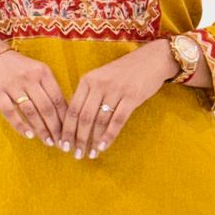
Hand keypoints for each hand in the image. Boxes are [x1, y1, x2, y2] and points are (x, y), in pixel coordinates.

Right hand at [0, 49, 67, 144]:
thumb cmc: (20, 69)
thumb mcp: (38, 72)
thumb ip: (50, 89)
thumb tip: (66, 115)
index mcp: (43, 72)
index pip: (58, 98)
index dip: (65, 118)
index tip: (69, 132)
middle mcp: (29, 77)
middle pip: (46, 107)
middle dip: (55, 128)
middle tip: (61, 142)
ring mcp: (12, 85)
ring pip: (31, 111)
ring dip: (41, 129)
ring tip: (48, 141)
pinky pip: (10, 112)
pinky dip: (21, 125)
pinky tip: (29, 135)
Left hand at [61, 41, 174, 157]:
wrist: (151, 60)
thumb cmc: (124, 72)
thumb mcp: (101, 78)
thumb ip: (88, 95)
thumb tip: (75, 122)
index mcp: (87, 80)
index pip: (72, 108)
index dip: (67, 129)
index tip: (63, 144)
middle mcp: (99, 84)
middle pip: (84, 117)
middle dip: (78, 139)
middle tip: (76, 154)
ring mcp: (115, 90)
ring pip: (99, 121)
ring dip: (93, 141)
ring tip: (90, 154)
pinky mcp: (131, 97)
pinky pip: (117, 121)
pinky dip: (109, 136)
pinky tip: (103, 147)